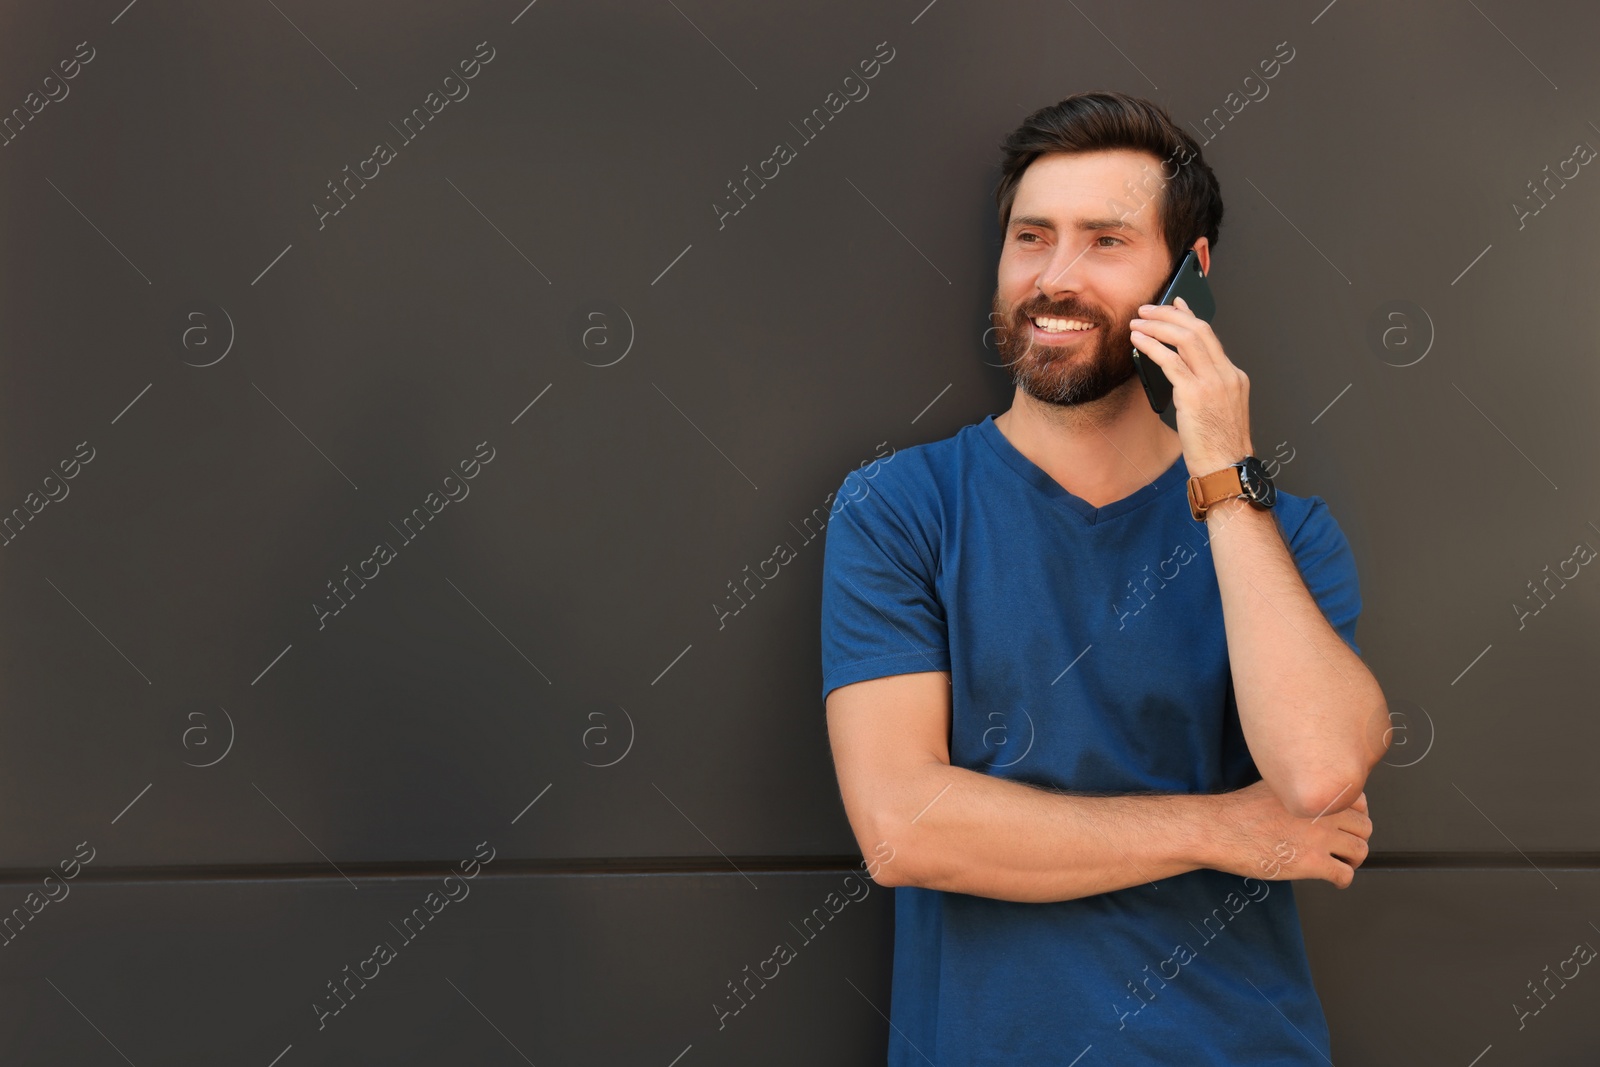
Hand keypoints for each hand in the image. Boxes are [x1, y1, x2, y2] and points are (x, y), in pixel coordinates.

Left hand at [1129, 295, 1253, 474]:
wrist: (1226, 469)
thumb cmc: (1217, 446)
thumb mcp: (1217, 410)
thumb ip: (1204, 388)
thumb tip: (1176, 372)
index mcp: (1234, 377)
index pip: (1210, 336)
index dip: (1190, 316)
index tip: (1176, 303)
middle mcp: (1227, 374)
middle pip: (1198, 329)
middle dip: (1169, 314)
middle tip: (1147, 310)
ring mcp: (1213, 383)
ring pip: (1185, 338)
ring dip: (1157, 326)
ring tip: (1137, 322)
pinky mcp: (1195, 394)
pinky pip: (1171, 360)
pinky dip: (1152, 346)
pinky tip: (1138, 341)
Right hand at [1206, 779, 1372, 888]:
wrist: (1220, 830)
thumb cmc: (1238, 811)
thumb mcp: (1272, 786)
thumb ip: (1298, 792)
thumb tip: (1306, 798)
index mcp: (1314, 792)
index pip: (1358, 801)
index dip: (1356, 815)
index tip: (1348, 823)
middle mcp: (1322, 812)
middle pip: (1364, 827)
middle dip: (1357, 838)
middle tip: (1346, 846)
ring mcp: (1320, 838)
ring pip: (1359, 851)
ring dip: (1353, 860)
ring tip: (1341, 863)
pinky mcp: (1313, 863)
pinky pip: (1345, 874)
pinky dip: (1342, 880)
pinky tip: (1333, 879)